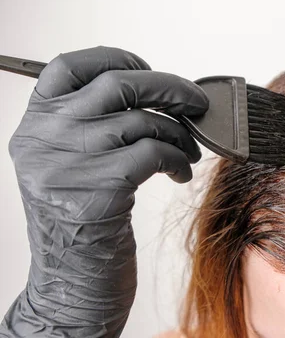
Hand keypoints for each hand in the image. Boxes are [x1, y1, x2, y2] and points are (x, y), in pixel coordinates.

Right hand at [0, 47, 207, 336]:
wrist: (72, 280)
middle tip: (195, 102)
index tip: (146, 68)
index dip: (114, 58)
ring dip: (180, 133)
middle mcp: (45, 138)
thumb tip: (157, 92)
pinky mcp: (99, 190)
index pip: (68, 67)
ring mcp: (70, 163)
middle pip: (117, 85)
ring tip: (189, 151)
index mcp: (35, 124)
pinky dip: (179, 158)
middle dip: (169, 87)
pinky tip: (181, 172)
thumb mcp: (70, 163)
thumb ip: (95, 124)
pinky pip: (155, 152)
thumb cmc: (82, 219)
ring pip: (143, 120)